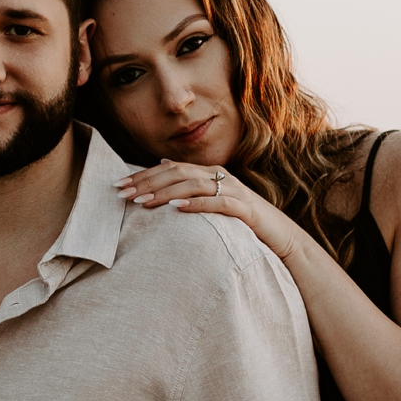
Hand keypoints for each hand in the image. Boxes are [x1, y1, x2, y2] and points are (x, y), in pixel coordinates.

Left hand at [116, 160, 300, 262]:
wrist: (281, 236)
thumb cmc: (243, 221)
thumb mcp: (214, 200)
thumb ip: (190, 183)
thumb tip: (162, 163)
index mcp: (211, 173)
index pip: (171, 168)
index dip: (144, 174)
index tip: (119, 185)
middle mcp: (221, 176)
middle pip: (178, 172)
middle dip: (148, 182)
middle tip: (123, 194)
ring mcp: (234, 190)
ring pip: (194, 185)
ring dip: (165, 193)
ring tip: (142, 202)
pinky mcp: (245, 209)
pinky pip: (218, 202)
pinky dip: (197, 204)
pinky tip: (177, 209)